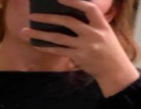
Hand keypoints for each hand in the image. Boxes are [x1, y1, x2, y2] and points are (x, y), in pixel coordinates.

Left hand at [21, 0, 139, 96]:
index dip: (74, 1)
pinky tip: (36, 44)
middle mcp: (93, 34)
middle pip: (68, 22)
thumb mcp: (105, 32)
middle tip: (32, 14)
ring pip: (59, 38)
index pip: (88, 8)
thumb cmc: (108, 49)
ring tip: (26, 30)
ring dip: (41, 33)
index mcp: (101, 24)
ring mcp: (85, 47)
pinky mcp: (78, 58)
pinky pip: (59, 51)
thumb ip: (91, 23)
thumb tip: (69, 16)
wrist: (114, 70)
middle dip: (49, 17)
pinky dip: (46, 47)